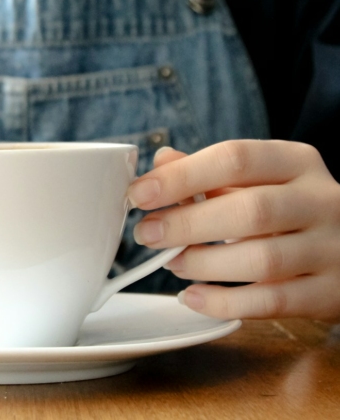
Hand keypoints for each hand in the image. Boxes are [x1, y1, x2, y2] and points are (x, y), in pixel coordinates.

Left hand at [127, 140, 339, 322]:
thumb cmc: (291, 207)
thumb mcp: (259, 178)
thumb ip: (209, 171)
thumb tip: (159, 164)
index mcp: (296, 162)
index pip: (235, 158)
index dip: (181, 177)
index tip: (139, 194)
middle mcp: (320, 200)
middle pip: (250, 210)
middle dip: (187, 224)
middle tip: (147, 234)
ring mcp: (331, 248)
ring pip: (263, 259)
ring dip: (204, 264)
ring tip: (173, 264)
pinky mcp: (330, 293)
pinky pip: (273, 302)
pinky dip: (225, 302)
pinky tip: (194, 297)